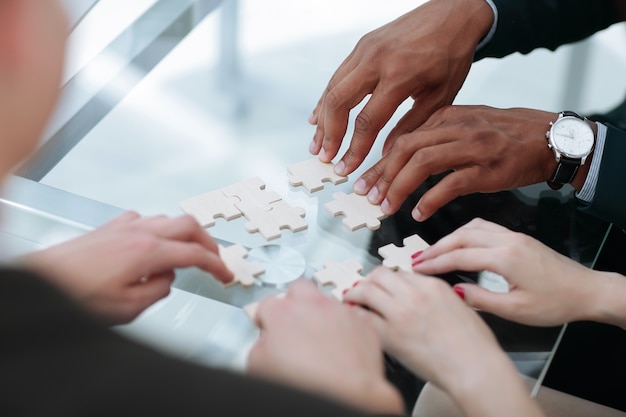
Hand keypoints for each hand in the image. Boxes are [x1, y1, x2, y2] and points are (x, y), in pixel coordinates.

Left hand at [21, 211, 232, 323]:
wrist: (43, 282)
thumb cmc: (77, 296)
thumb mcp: (127, 308)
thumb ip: (158, 290)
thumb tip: (168, 278)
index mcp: (148, 252)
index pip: (195, 254)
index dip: (216, 265)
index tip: (225, 275)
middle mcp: (139, 233)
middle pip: (188, 226)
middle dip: (208, 242)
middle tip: (215, 259)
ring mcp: (124, 226)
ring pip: (168, 219)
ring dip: (184, 234)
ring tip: (187, 252)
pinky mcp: (110, 227)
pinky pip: (143, 219)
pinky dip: (157, 229)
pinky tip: (151, 241)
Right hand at [247, 279, 403, 414]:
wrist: (346, 396)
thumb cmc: (305, 384)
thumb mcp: (259, 366)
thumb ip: (261, 345)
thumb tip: (265, 343)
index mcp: (283, 313)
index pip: (267, 303)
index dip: (266, 317)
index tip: (268, 325)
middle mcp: (313, 306)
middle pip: (300, 288)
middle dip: (295, 301)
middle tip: (294, 322)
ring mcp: (341, 313)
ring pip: (328, 302)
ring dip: (322, 315)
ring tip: (320, 340)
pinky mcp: (364, 326)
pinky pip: (352, 319)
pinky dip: (346, 329)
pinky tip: (342, 348)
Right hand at [310, 0, 493, 175]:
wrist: (454, 12)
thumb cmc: (452, 54)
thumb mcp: (440, 96)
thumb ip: (411, 126)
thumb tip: (387, 153)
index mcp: (399, 75)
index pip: (367, 121)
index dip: (354, 149)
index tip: (347, 167)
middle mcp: (377, 60)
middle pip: (339, 102)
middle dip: (329, 135)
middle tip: (325, 157)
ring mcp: (365, 49)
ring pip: (333, 87)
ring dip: (323, 119)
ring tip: (317, 143)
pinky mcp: (362, 45)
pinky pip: (337, 75)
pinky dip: (326, 97)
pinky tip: (320, 115)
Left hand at [344, 268, 502, 389]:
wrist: (475, 369)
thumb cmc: (475, 347)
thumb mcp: (462, 308)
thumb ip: (441, 298)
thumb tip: (428, 299)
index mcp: (434, 286)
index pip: (402, 272)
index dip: (390, 279)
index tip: (384, 284)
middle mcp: (415, 294)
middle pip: (380, 275)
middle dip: (369, 280)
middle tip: (363, 287)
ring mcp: (401, 313)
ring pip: (367, 291)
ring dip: (356, 292)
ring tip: (351, 297)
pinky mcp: (391, 335)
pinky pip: (363, 317)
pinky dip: (354, 314)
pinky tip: (352, 315)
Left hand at [355, 106, 557, 220]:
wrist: (550, 139)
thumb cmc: (506, 135)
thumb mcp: (466, 125)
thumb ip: (436, 137)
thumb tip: (402, 157)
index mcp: (447, 115)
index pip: (402, 138)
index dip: (379, 163)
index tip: (365, 181)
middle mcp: (456, 127)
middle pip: (405, 148)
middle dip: (381, 175)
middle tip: (368, 196)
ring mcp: (473, 147)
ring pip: (422, 163)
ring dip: (399, 187)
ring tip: (387, 206)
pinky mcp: (488, 169)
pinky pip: (451, 184)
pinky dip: (430, 199)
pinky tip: (419, 212)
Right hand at [412, 218, 596, 325]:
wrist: (587, 291)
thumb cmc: (557, 303)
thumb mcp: (516, 311)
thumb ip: (482, 300)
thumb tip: (454, 291)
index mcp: (506, 258)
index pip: (459, 256)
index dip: (434, 262)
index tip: (416, 268)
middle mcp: (508, 241)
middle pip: (461, 236)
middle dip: (436, 247)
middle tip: (417, 259)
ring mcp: (514, 236)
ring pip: (472, 228)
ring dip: (449, 237)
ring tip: (433, 251)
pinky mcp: (519, 238)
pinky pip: (484, 228)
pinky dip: (465, 233)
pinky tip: (459, 243)